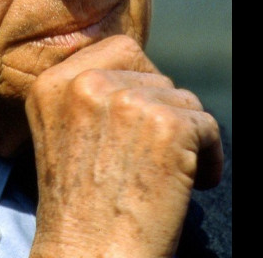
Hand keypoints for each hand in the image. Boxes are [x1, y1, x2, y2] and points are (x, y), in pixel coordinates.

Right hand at [25, 35, 222, 257]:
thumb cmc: (79, 212)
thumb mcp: (60, 137)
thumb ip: (88, 98)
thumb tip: (139, 78)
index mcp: (53, 83)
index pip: (120, 49)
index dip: (139, 84)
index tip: (141, 120)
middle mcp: (87, 84)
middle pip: (155, 74)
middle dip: (163, 111)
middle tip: (155, 154)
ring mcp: (128, 102)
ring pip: (184, 100)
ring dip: (186, 137)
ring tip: (167, 176)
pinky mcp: (167, 125)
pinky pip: (208, 126)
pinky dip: (209, 159)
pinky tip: (190, 188)